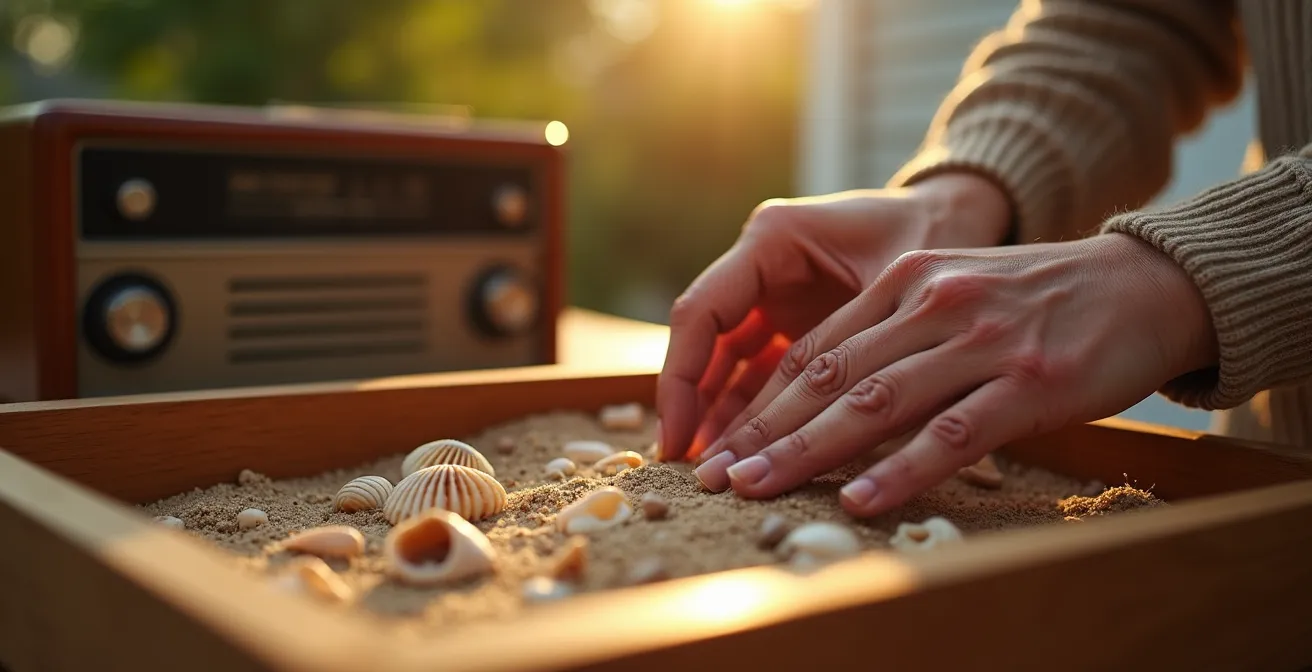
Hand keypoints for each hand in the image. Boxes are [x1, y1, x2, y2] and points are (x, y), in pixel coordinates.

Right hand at [656, 173, 1012, 462]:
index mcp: (773, 239)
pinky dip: (756, 413)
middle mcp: (761, 264)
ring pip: (729, 364)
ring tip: (720, 476)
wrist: (964, 213)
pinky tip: (753, 457)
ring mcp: (774, 295)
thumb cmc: (939, 232)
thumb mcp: (904, 283)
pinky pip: (761, 372)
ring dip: (722, 418)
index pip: (702, 312)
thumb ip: (869, 342)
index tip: (676, 441)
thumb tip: (850, 426)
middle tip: (696, 472)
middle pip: (706, 343)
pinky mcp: (794, 322)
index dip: (682, 379)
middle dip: (695, 408)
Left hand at [692, 232, 1218, 515]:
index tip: (719, 443)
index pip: (813, 350)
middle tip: (714, 475)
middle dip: (762, 430)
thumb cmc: (1040, 298)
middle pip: (827, 377)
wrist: (1144, 283)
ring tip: (758, 488)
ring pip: (874, 403)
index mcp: (905, 280)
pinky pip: (951, 433)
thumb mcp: (955, 289)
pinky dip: (900, 469)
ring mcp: (978, 342)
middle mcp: (931, 304)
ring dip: (807, 451)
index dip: (758, 400)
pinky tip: (860, 498)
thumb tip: (830, 394)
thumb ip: (896, 331)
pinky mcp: (1026, 383)